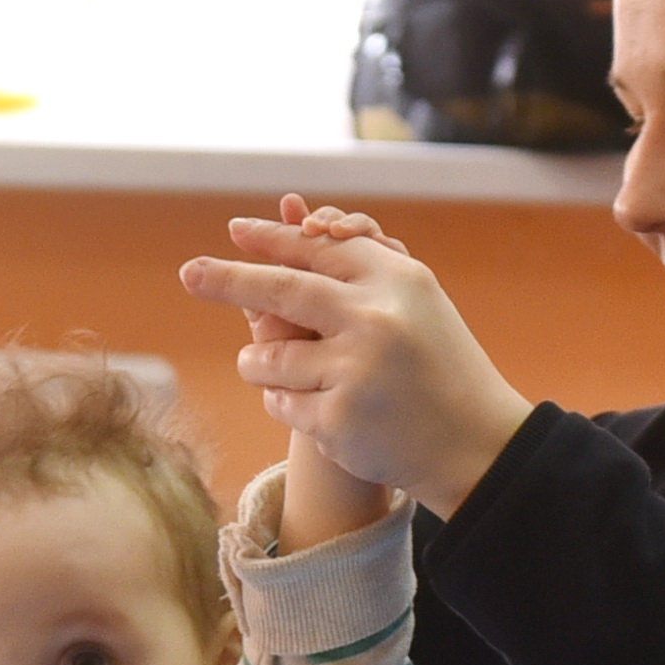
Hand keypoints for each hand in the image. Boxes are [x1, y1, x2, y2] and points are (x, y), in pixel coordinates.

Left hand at [180, 202, 531, 516]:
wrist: (476, 443)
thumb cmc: (439, 364)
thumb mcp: (414, 303)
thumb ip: (357, 267)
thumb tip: (294, 221)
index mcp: (395, 282)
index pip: (318, 250)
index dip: (273, 239)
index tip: (235, 231)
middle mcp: (374, 321)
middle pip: (281, 291)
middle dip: (227, 280)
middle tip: (189, 273)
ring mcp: (355, 372)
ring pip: (266, 358)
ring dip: (260, 364)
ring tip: (282, 371)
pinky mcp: (338, 420)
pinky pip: (279, 403)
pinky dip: (285, 403)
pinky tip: (315, 408)